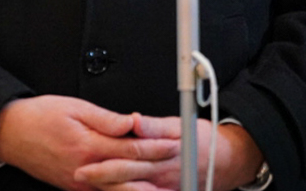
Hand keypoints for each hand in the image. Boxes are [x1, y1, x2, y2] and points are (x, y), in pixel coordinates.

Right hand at [0, 95, 177, 190]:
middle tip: (180, 162)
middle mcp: (85, 170)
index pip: (131, 148)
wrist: (10, 134)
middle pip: (130, 172)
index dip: (156, 146)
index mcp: (88, 146)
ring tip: (165, 187)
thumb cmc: (39, 117)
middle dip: (157, 167)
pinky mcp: (74, 188)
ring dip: (143, 189)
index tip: (174, 142)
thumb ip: (105, 118)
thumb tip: (131, 122)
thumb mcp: (74, 107)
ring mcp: (80, 183)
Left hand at [74, 115, 263, 190]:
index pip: (127, 161)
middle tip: (78, 176)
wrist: (227, 161)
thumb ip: (153, 125)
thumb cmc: (203, 140)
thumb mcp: (179, 125)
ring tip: (89, 188)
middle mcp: (162, 175)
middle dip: (99, 180)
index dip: (104, 165)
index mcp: (162, 154)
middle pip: (125, 180)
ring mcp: (165, 189)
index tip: (85, 165)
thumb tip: (133, 120)